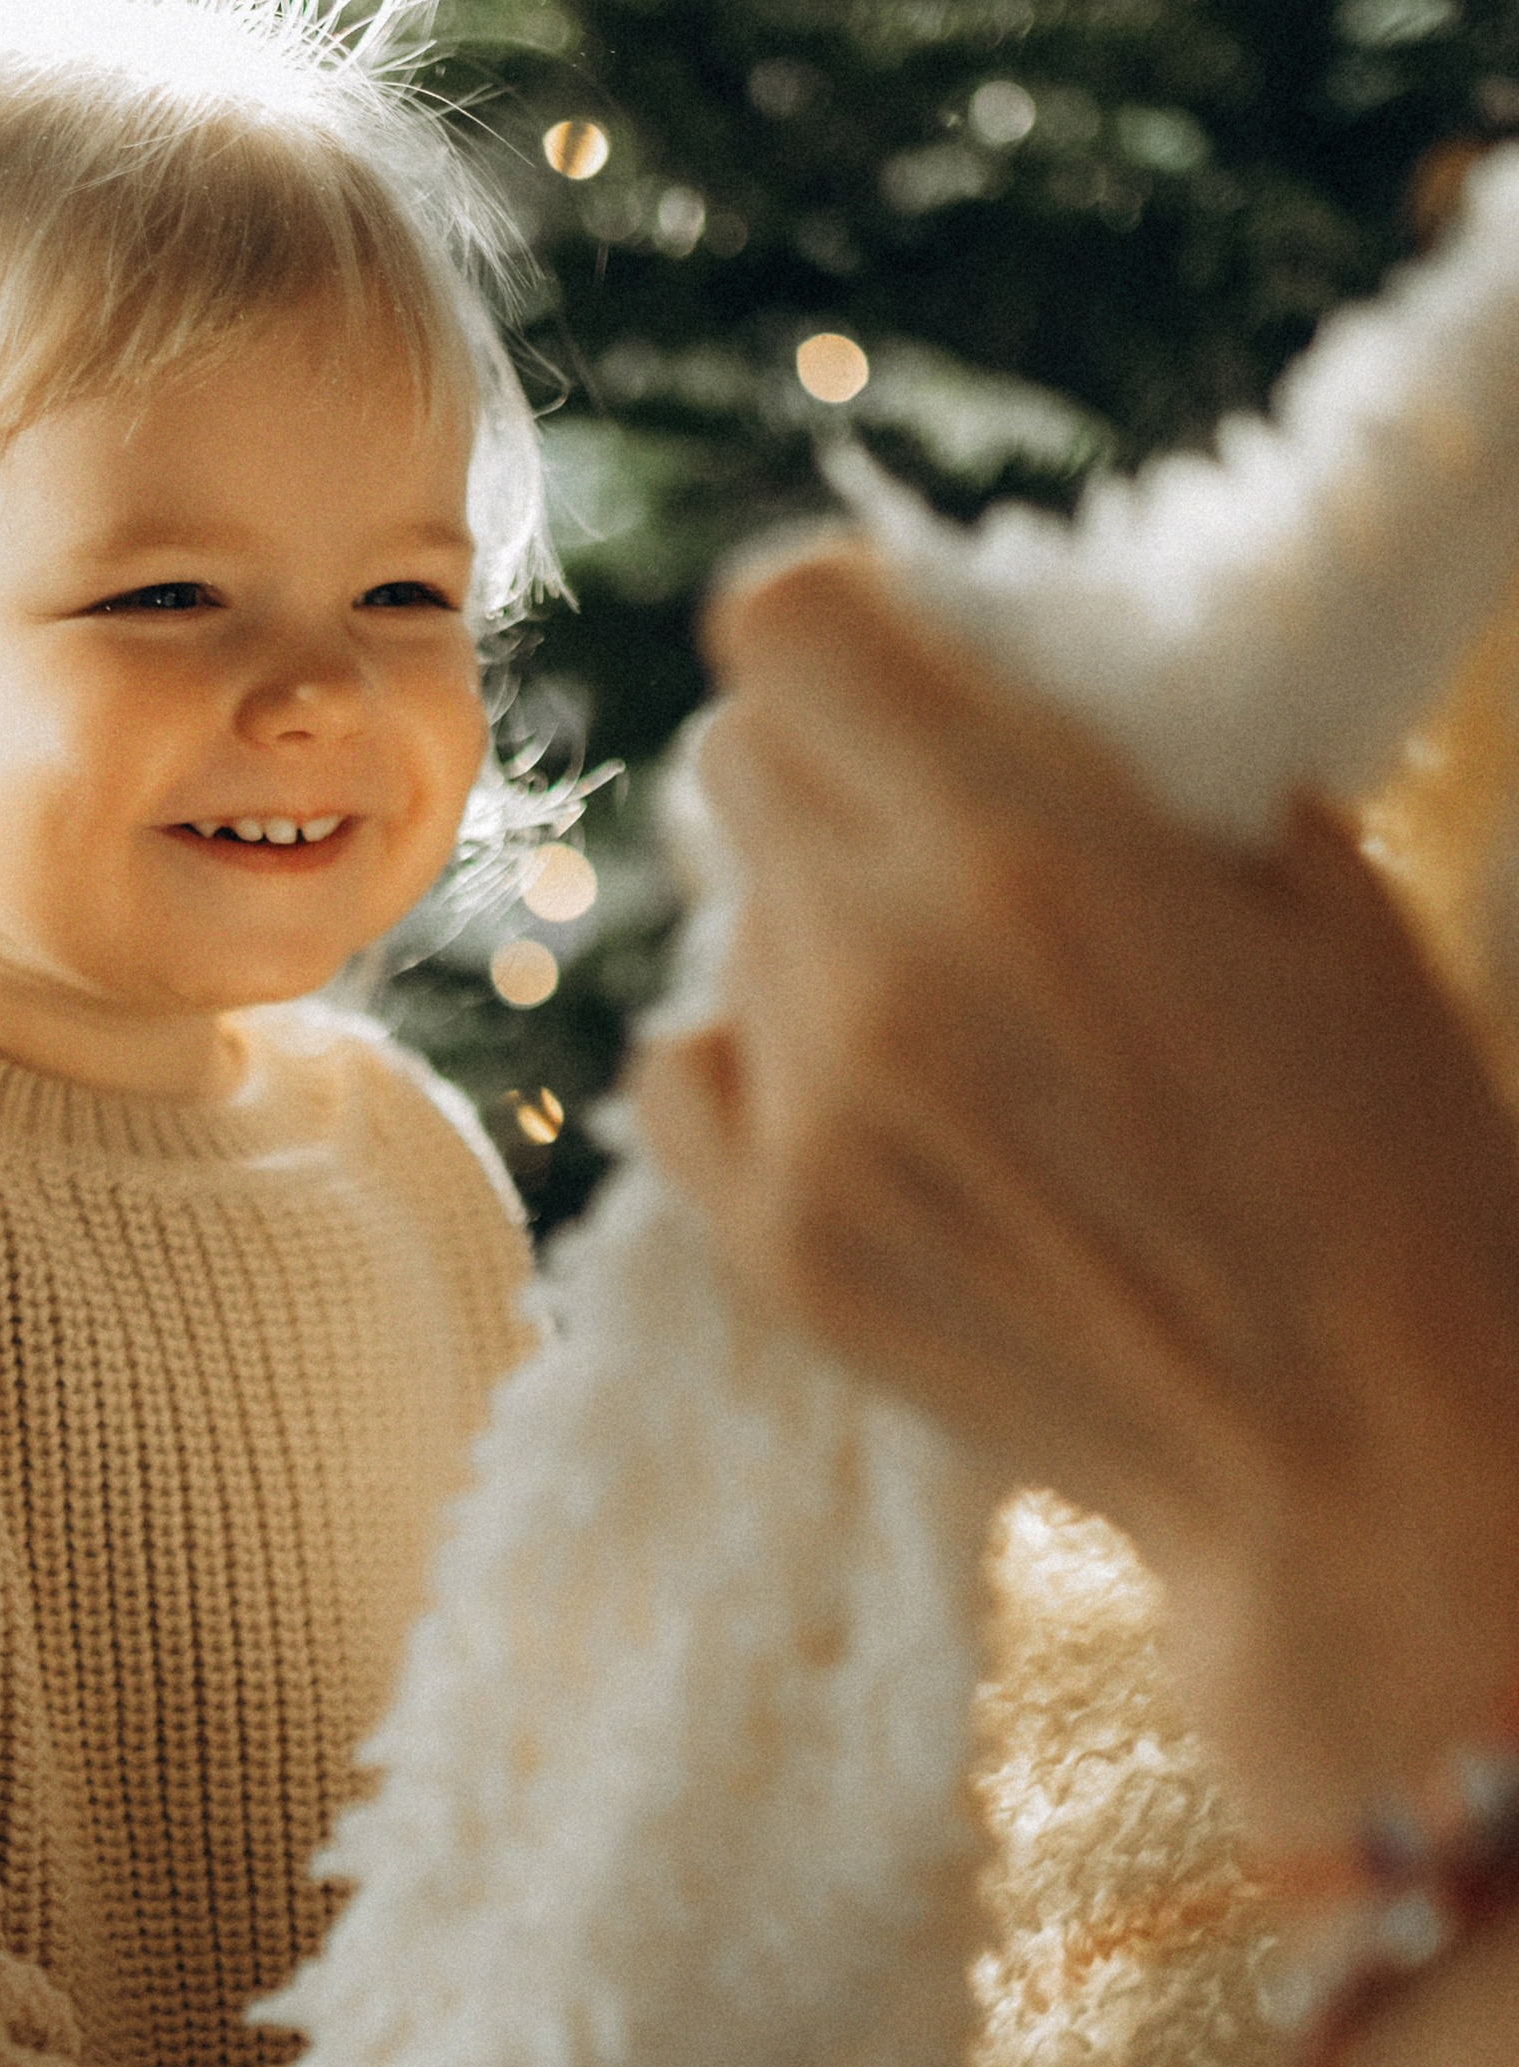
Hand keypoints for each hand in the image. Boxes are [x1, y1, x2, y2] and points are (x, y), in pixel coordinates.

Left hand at [638, 540, 1518, 1847]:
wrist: (1354, 1444)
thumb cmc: (1384, 1159)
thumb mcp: (1318, 891)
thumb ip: (1132, 766)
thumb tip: (1013, 689)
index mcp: (1020, 843)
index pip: (782, 622)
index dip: (842, 626)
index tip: (902, 666)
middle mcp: (877, 964)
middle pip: (734, 763)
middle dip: (833, 769)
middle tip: (939, 834)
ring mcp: (809, 1117)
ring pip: (724, 925)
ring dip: (816, 926)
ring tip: (957, 1007)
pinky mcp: (774, 1243)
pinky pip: (682, 1073)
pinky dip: (750, 1059)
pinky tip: (864, 1092)